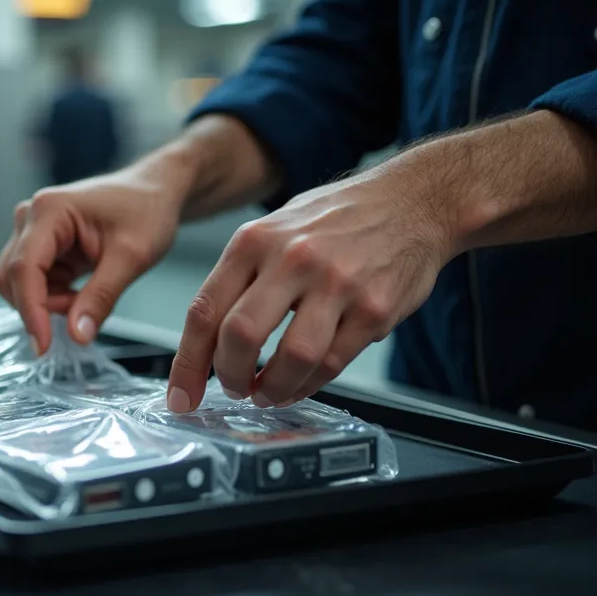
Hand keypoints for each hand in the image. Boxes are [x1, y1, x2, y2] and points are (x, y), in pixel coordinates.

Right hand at [0, 166, 186, 353]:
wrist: (155, 193)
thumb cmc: (147, 212)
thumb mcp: (132, 257)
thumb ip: (101, 297)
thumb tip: (76, 336)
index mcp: (49, 211)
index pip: (23, 268)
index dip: (30, 310)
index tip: (43, 346)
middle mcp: (30, 218)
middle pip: (12, 278)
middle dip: (42, 305)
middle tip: (84, 311)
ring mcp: (32, 232)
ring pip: (20, 284)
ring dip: (49, 302)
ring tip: (89, 297)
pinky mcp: (40, 246)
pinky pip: (34, 284)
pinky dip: (56, 298)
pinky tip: (84, 291)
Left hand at [166, 167, 455, 411]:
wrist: (414, 200)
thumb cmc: (337, 219)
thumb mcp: (274, 230)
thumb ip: (240, 278)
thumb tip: (206, 341)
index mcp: (254, 240)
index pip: (204, 312)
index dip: (187, 364)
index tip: (182, 396)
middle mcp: (292, 259)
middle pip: (239, 336)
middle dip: (229, 377)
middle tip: (234, 389)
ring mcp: (336, 283)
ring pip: (290, 358)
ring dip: (272, 389)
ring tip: (268, 392)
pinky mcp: (374, 308)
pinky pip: (332, 363)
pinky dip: (309, 384)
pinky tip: (300, 383)